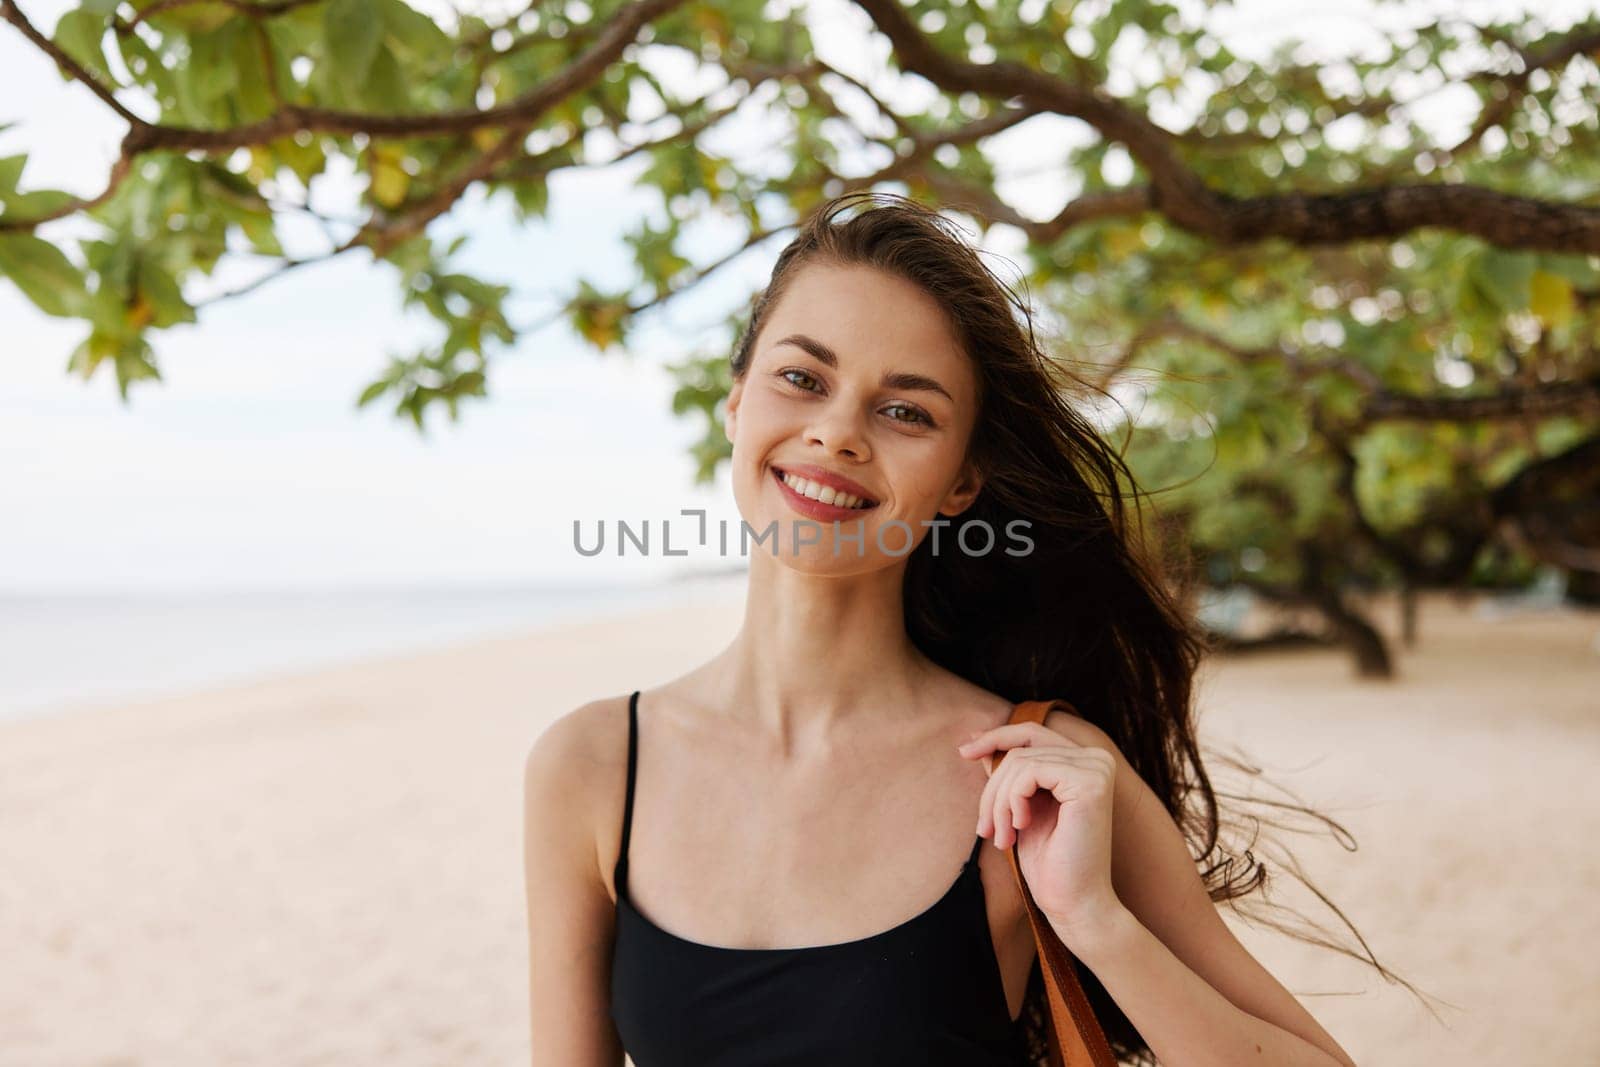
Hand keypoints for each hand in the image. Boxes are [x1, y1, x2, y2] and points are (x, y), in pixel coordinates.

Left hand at [957, 721, 1124, 944]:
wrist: (1073, 903)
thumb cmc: (1049, 862)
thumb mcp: (1020, 808)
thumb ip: (1008, 775)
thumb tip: (978, 741)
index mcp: (1084, 762)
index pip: (1031, 734)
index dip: (995, 738)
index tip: (964, 751)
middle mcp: (1097, 758)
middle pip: (1021, 749)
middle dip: (993, 788)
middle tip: (984, 829)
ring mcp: (1097, 768)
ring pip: (1020, 762)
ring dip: (998, 803)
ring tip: (1000, 837)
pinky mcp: (1090, 782)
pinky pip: (1029, 771)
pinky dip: (1012, 801)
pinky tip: (1020, 828)